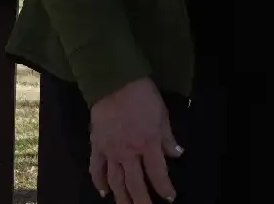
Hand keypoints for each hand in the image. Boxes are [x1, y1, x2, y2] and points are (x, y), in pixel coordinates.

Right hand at [89, 78, 182, 202]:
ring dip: (122, 198)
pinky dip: (99, 182)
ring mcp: (110, 150)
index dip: (164, 188)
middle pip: (135, 184)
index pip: (157, 173)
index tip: (169, 197)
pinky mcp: (97, 145)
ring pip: (116, 181)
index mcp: (148, 143)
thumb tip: (177, 154)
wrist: (114, 82)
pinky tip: (104, 192)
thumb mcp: (162, 114)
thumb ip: (168, 138)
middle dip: (142, 201)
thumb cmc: (142, 95)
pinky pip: (97, 168)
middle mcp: (129, 152)